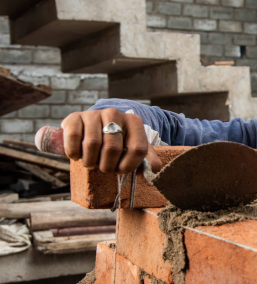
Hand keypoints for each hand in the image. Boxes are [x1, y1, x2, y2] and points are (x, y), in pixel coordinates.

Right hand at [38, 108, 161, 173]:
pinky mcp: (74, 117)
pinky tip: (76, 156)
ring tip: (91, 163)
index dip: (129, 166)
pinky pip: (73, 138)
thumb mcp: (134, 147)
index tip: (121, 169)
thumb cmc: (118, 141)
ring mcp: (94, 114)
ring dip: (90, 162)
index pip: (138, 149)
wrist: (94, 127)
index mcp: (134, 121)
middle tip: (104, 168)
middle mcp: (114, 113)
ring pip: (92, 144)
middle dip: (107, 166)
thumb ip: (148, 158)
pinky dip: (73, 153)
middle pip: (113, 148)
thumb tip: (156, 169)